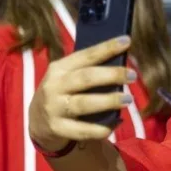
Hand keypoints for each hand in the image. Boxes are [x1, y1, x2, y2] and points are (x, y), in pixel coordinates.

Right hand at [29, 36, 135, 150]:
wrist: (38, 123)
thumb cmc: (62, 94)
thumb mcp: (68, 78)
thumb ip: (89, 70)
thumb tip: (123, 65)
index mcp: (59, 69)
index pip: (86, 56)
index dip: (106, 48)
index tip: (126, 41)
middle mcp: (54, 87)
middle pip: (86, 78)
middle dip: (111, 75)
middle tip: (132, 75)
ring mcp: (54, 108)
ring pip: (84, 103)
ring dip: (109, 101)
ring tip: (128, 99)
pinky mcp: (58, 129)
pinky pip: (84, 130)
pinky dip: (102, 128)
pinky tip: (117, 122)